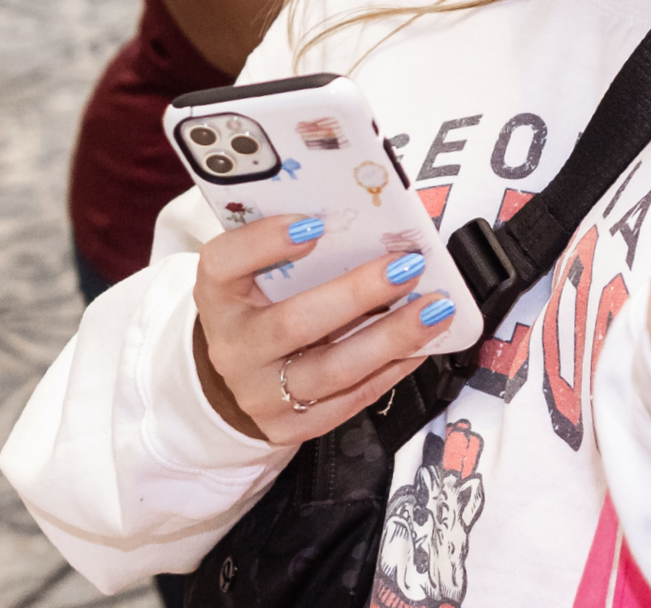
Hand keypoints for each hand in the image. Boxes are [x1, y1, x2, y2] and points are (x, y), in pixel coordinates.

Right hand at [192, 214, 456, 444]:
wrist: (236, 381)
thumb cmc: (256, 310)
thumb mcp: (252, 275)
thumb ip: (287, 252)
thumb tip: (365, 225)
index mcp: (216, 295)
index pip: (225, 263)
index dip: (265, 243)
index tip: (315, 223)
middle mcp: (233, 347)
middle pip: (292, 323)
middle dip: (357, 294)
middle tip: (407, 267)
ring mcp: (261, 394)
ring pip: (332, 369)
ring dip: (391, 338)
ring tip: (434, 310)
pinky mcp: (291, 427)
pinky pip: (351, 399)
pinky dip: (392, 369)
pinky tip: (421, 345)